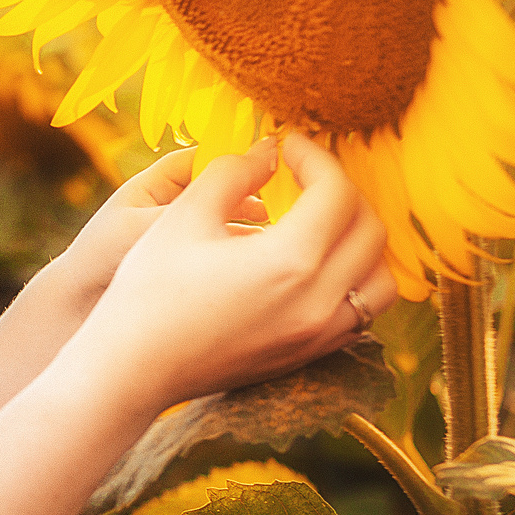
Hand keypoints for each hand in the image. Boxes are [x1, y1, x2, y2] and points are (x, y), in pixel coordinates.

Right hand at [69, 133, 396, 412]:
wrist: (133, 368)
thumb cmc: (149, 290)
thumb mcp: (183, 216)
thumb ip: (232, 172)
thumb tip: (267, 152)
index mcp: (290, 262)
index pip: (337, 192)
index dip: (316, 157)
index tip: (289, 145)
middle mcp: (318, 302)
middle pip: (369, 230)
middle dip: (342, 192)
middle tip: (303, 177)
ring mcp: (319, 334)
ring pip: (380, 278)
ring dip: (361, 241)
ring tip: (322, 222)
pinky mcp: (309, 355)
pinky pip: (361, 312)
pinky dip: (353, 281)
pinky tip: (316, 266)